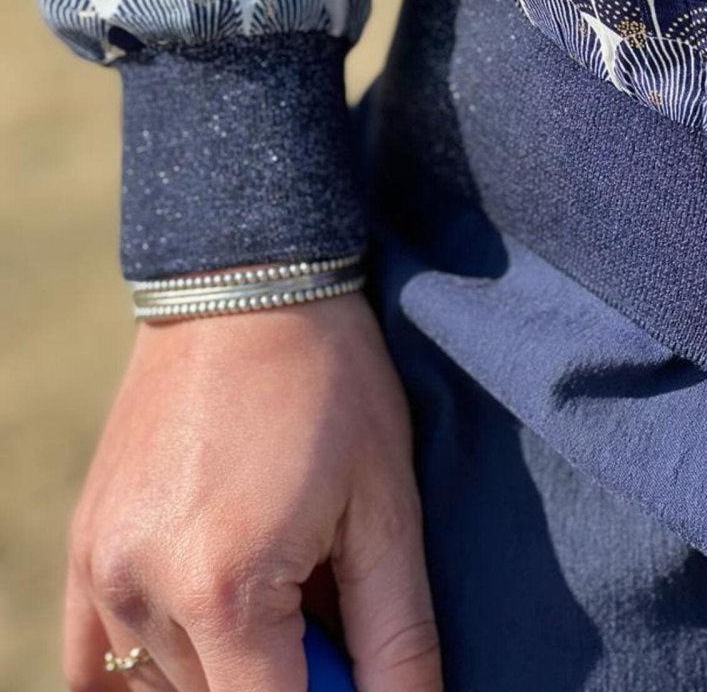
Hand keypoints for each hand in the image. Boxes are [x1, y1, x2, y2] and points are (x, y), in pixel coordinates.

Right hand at [62, 292, 441, 690]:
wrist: (245, 279)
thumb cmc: (330, 380)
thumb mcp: (386, 504)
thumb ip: (397, 636)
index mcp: (225, 587)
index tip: (357, 658)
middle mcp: (142, 589)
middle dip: (289, 674)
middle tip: (329, 591)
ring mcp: (100, 566)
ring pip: (171, 685)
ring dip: (230, 661)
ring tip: (279, 567)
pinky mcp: (86, 541)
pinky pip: (94, 660)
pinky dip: (156, 664)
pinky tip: (204, 622)